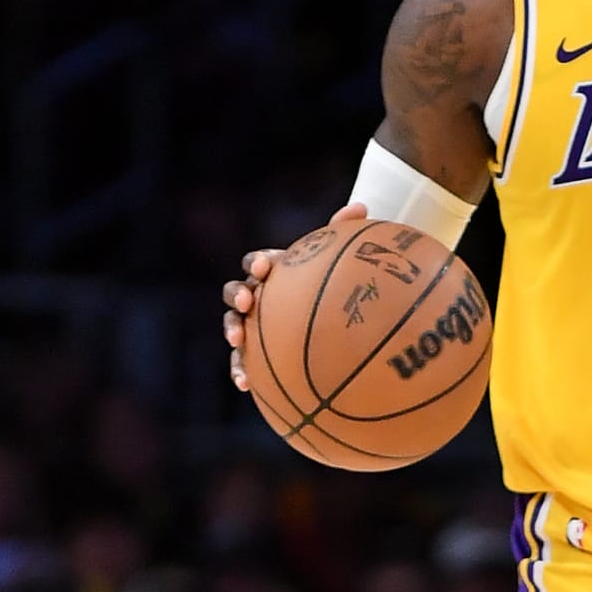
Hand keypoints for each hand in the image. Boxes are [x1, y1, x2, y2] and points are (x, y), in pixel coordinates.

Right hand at [224, 202, 365, 391]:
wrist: (327, 313)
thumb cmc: (332, 284)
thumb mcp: (338, 262)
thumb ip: (343, 235)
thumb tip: (360, 207)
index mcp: (273, 272)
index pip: (258, 262)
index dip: (258, 264)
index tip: (266, 267)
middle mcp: (257, 296)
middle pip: (235, 290)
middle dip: (236, 294)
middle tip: (246, 301)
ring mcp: (253, 324)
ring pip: (233, 325)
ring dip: (231, 330)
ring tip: (237, 341)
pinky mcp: (255, 352)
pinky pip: (244, 361)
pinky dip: (240, 370)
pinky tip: (244, 385)